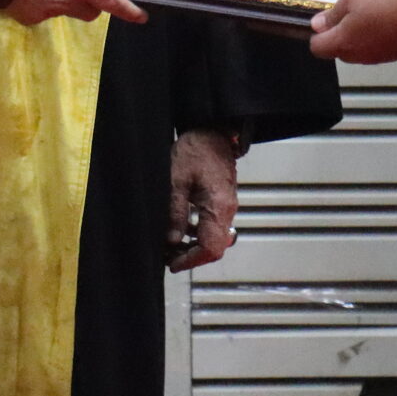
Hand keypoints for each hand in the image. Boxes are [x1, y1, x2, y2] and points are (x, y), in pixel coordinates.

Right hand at [5, 0, 146, 25]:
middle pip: (89, 12)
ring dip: (64, 0)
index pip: (110, 1)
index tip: (141, 17)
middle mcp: (66, 3)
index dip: (127, 10)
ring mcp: (46, 13)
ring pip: (65, 11)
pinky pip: (42, 13)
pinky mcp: (27, 18)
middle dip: (90, 3)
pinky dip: (42, 3)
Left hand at [167, 129, 239, 272]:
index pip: (210, 247)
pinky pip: (214, 226)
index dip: (191, 260)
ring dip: (194, 246)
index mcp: (218, 206)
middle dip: (192, 256)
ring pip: (215, 239)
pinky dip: (198, 234)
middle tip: (169, 256)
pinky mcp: (222, 202)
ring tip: (171, 246)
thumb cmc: (196, 149)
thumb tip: (172, 239)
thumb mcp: (176, 180)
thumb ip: (175, 212)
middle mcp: (227, 209)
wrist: (212, 132)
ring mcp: (227, 206)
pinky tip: (181, 230)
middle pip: (215, 247)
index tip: (173, 263)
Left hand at [308, 0, 396, 63]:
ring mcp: (381, 57)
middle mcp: (360, 56)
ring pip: (360, 49)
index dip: (318, 33)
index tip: (327, 17)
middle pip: (339, 50)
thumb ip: (333, 13)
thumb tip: (317, 25)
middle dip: (340, 33)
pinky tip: (389, 16)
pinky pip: (379, 47)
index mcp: (344, 42)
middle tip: (352, 8)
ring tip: (373, 9)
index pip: (318, 48)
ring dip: (360, 33)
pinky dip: (378, 35)